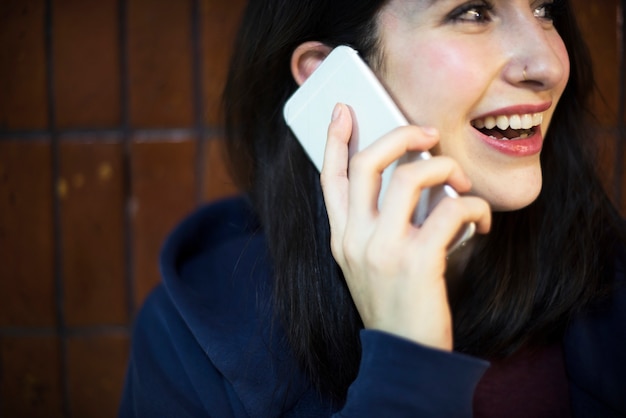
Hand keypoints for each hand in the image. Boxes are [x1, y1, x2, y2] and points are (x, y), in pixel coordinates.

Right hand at [321, 104, 490, 350]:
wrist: (403, 355)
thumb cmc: (393, 303)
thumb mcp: (368, 264)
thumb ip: (376, 225)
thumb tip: (411, 180)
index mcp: (341, 237)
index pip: (330, 178)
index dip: (334, 140)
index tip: (343, 110)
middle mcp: (355, 238)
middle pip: (369, 163)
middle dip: (401, 135)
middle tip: (427, 132)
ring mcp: (382, 249)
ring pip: (413, 177)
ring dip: (447, 169)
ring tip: (461, 182)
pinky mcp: (416, 261)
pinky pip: (451, 209)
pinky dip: (474, 207)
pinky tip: (481, 221)